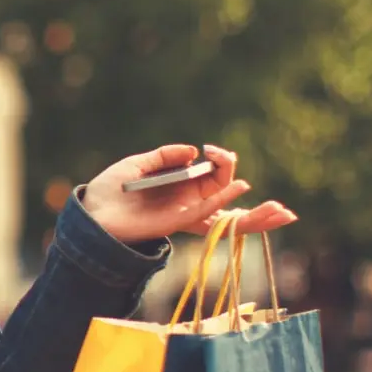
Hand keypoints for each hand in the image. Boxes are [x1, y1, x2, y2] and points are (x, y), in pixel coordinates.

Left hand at [80, 144, 297, 242]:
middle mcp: (190, 203)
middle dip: (255, 203)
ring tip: (281, 213)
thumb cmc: (112, 190)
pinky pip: (206, 211)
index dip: (222, 162)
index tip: (210, 150)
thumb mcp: (140, 165)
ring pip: (227, 216)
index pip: (217, 178)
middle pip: (231, 202)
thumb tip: (193, 151)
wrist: (91, 211)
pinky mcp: (175, 221)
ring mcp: (185, 213)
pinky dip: (224, 200)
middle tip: (268, 194)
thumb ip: (166, 155)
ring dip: (255, 215)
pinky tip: (241, 190)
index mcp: (185, 189)